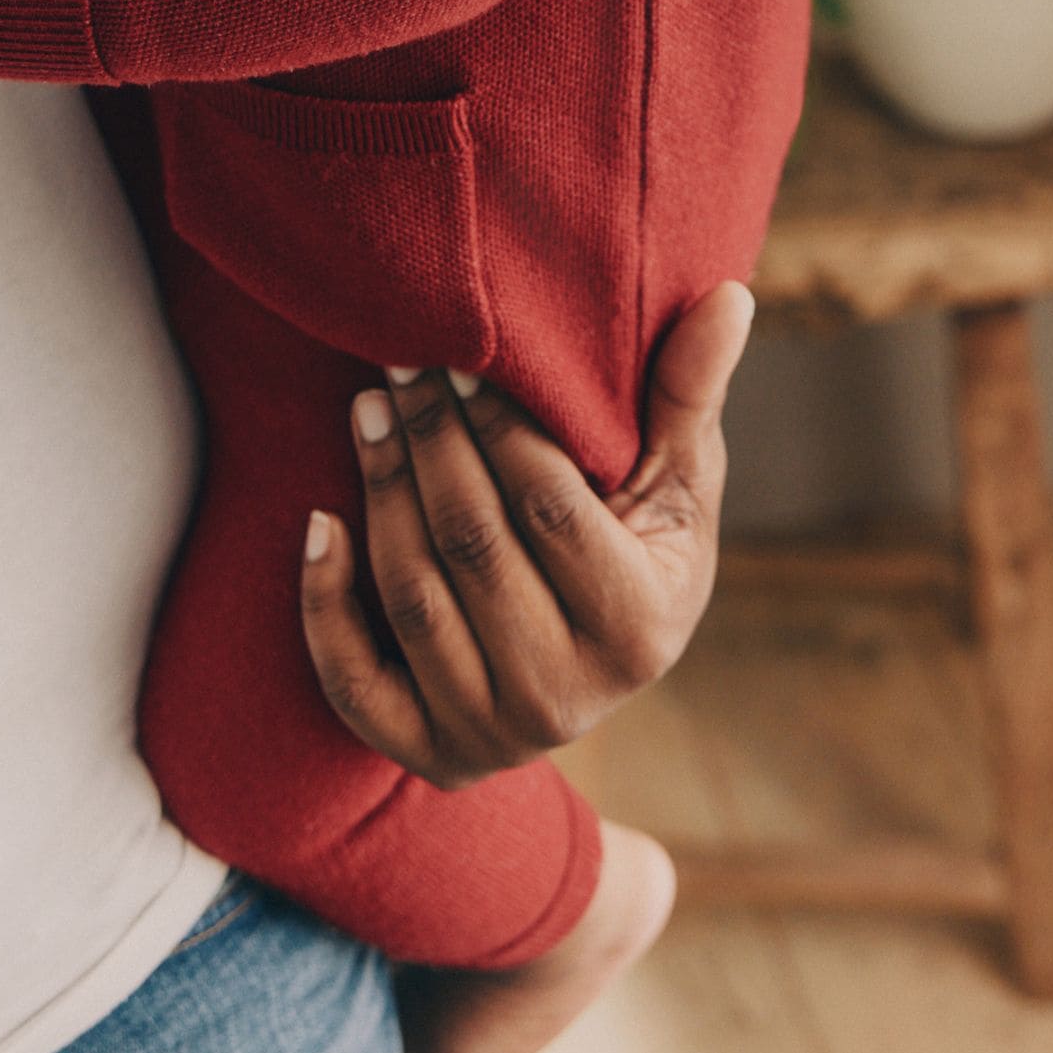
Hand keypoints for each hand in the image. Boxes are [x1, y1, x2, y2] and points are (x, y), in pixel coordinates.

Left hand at [300, 281, 754, 787]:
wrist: (586, 671)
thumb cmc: (638, 544)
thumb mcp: (675, 481)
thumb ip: (689, 393)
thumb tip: (732, 297)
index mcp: (640, 630)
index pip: (550, 508)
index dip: (499, 426)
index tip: (462, 354)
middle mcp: (565, 699)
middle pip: (473, 547)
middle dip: (430, 442)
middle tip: (398, 363)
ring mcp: (490, 734)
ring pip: (413, 598)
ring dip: (381, 491)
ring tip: (367, 411)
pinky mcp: (425, 754)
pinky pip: (354, 683)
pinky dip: (325, 603)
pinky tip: (320, 520)